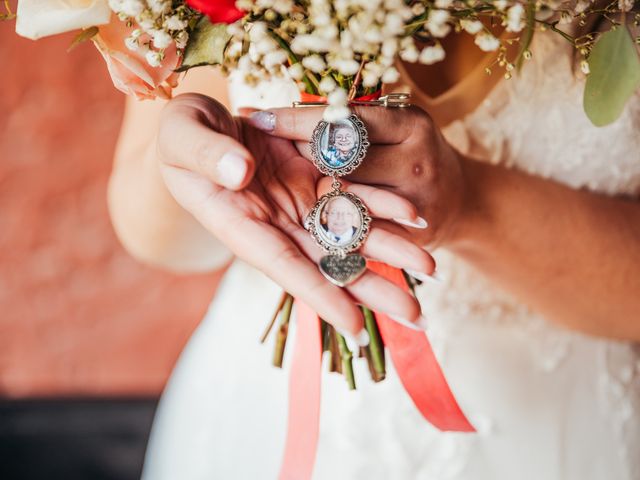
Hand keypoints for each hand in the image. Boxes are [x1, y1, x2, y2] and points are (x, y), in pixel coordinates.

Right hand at [156, 93, 433, 338]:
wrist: (204, 122)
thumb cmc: (182, 134)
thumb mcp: (180, 136)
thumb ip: (206, 155)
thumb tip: (240, 172)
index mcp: (240, 224)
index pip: (282, 265)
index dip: (318, 295)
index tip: (354, 325)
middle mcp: (276, 224)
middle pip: (328, 262)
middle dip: (371, 289)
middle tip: (416, 318)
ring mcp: (298, 203)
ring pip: (349, 232)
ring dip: (389, 251)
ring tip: (431, 268)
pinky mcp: (314, 178)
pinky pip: (353, 191)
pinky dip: (383, 203)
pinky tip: (414, 215)